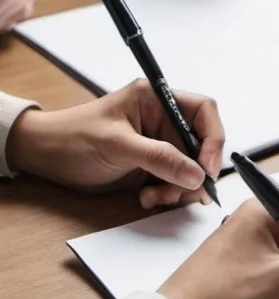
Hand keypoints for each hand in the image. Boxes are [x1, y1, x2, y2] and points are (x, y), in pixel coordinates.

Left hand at [5, 78, 223, 208]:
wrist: (44, 157)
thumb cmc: (73, 139)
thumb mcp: (117, 145)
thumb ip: (159, 158)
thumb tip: (197, 174)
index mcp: (157, 100)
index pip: (204, 112)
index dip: (213, 139)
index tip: (207, 169)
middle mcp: (164, 120)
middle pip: (202, 145)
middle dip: (195, 172)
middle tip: (184, 191)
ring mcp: (160, 144)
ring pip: (192, 168)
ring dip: (181, 188)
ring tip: (156, 198)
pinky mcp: (154, 165)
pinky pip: (177, 182)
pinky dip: (170, 194)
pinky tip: (148, 198)